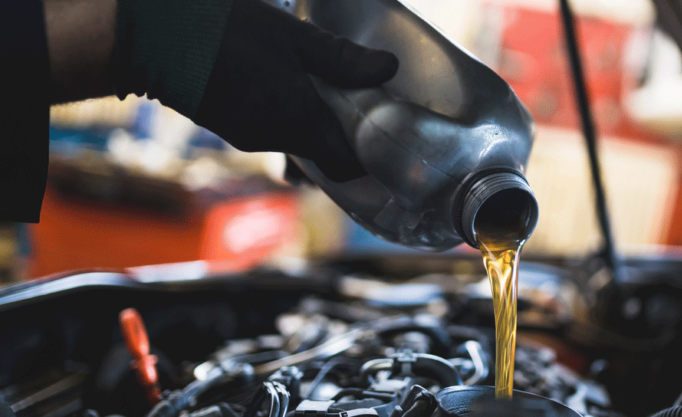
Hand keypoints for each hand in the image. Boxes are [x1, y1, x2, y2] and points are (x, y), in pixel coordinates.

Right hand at [110, 0, 397, 180]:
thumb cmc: (220, 28)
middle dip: (342, 131)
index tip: (379, 130)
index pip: (345, 166)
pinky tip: (283, 80)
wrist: (146, 36)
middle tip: (354, 95)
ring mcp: (248, 136)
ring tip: (318, 80)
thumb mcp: (291, 35)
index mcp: (297, 120)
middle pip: (323, 154)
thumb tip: (388, 69)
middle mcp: (274, 138)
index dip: (366, 155)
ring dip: (312, 119)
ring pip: (298, 140)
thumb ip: (340, 58)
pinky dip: (286, 113)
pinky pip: (272, 130)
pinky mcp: (230, 127)